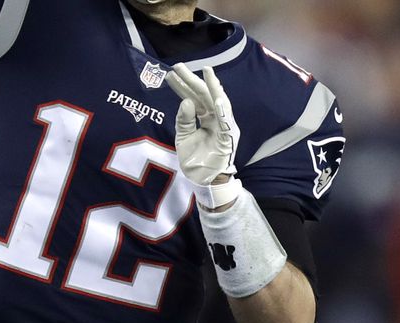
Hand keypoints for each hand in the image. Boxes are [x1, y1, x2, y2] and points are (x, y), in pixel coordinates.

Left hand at [166, 64, 240, 186]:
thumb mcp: (183, 137)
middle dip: (192, 80)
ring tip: (206, 71)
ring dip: (212, 87)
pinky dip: (221, 109)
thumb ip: (184, 120)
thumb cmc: (195, 159)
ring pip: (218, 102)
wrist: (203, 180)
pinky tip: (216, 97)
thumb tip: (185, 101)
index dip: (182, 86)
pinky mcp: (228, 138)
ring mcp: (223, 127)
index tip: (171, 74)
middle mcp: (215, 118)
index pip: (193, 98)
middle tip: (179, 66)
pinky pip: (226, 121)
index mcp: (205, 117)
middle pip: (204, 95)